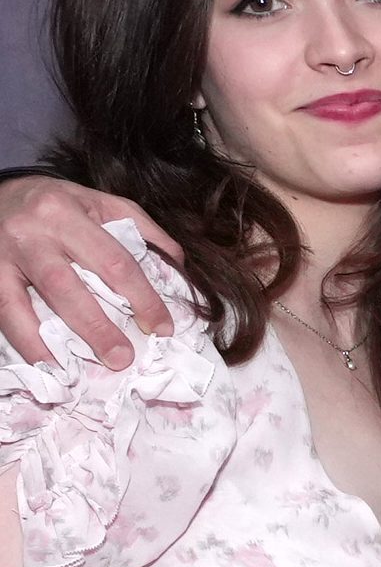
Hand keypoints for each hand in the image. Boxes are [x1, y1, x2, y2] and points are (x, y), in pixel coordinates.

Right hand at [0, 177, 179, 370]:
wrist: (2, 192)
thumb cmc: (59, 204)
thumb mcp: (101, 204)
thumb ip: (141, 230)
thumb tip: (176, 265)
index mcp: (67, 213)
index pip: (113, 261)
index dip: (142, 298)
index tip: (161, 328)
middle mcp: (32, 233)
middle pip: (66, 287)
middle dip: (97, 328)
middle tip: (122, 359)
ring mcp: (4, 256)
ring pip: (24, 305)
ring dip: (48, 344)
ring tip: (72, 374)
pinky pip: (3, 312)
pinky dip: (23, 341)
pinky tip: (42, 363)